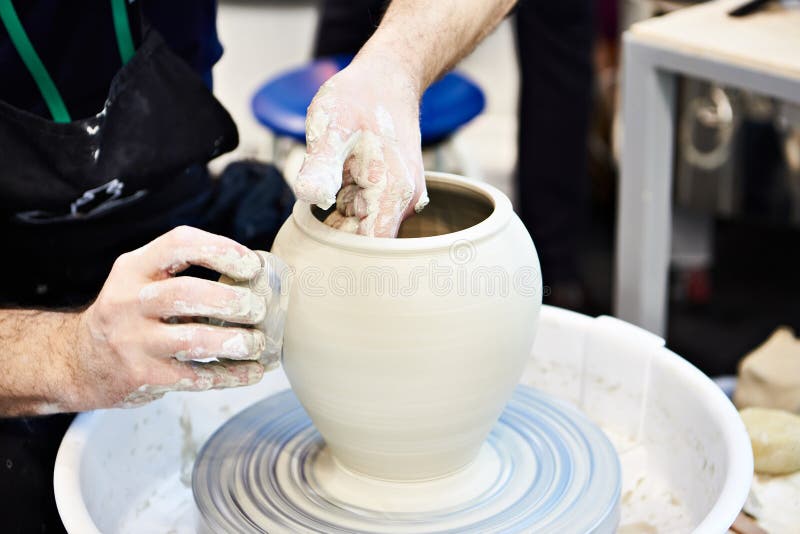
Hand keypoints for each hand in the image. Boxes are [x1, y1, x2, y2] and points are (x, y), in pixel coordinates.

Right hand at [69, 226, 276, 408]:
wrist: (79, 362)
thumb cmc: (131, 315)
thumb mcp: (142, 282)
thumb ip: (184, 275)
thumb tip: (258, 278)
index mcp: (133, 268)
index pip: (179, 244)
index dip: (220, 250)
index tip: (252, 265)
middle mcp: (128, 301)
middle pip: (186, 293)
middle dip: (231, 300)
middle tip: (258, 308)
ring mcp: (133, 341)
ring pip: (192, 339)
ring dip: (234, 341)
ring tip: (257, 343)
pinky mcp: (142, 375)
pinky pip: (194, 377)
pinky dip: (229, 375)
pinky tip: (251, 372)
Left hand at [293, 56, 428, 236]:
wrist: (387, 78)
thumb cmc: (360, 98)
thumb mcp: (332, 126)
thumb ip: (321, 166)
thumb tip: (309, 198)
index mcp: (393, 192)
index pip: (371, 251)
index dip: (343, 258)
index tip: (316, 252)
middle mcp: (403, 203)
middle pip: (365, 243)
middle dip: (334, 235)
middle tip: (312, 208)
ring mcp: (398, 200)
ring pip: (362, 229)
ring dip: (338, 218)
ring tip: (331, 180)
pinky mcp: (390, 195)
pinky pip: (364, 214)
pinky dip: (345, 205)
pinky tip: (339, 179)